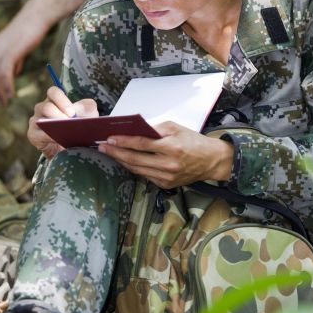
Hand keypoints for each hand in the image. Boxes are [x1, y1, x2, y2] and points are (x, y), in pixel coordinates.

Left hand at [0, 21, 30, 108]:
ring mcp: (0, 51)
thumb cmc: (30, 31)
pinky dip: (7, 86)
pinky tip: (10, 94)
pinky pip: (5, 73)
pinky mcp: (10, 52)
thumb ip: (14, 61)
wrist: (37, 17)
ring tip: (4, 103)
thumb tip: (13, 74)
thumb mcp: (18, 48)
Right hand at [28, 85, 98, 159]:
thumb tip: (78, 108)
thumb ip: (87, 107)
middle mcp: (42, 108)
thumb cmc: (79, 126)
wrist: (73, 147)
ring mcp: (35, 121)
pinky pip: (39, 135)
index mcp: (54, 100)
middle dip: (60, 116)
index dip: (62, 100)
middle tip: (70, 124)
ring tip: (67, 132)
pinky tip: (59, 140)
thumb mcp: (88, 115)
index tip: (72, 113)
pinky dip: (50, 137)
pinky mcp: (33, 135)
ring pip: (41, 120)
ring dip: (54, 126)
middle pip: (47, 107)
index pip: (53, 92)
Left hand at [97, 121, 233, 188]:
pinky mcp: (165, 184)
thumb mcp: (176, 128)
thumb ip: (155, 129)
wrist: (211, 161)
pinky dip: (133, 167)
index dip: (123, 141)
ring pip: (137, 169)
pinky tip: (124, 160)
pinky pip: (144, 175)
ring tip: (110, 152)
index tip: (109, 138)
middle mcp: (168, 164)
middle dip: (116, 152)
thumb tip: (134, 129)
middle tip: (102, 146)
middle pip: (135, 159)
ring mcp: (166, 177)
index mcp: (171, 147)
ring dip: (121, 161)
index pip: (141, 144)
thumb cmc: (193, 141)